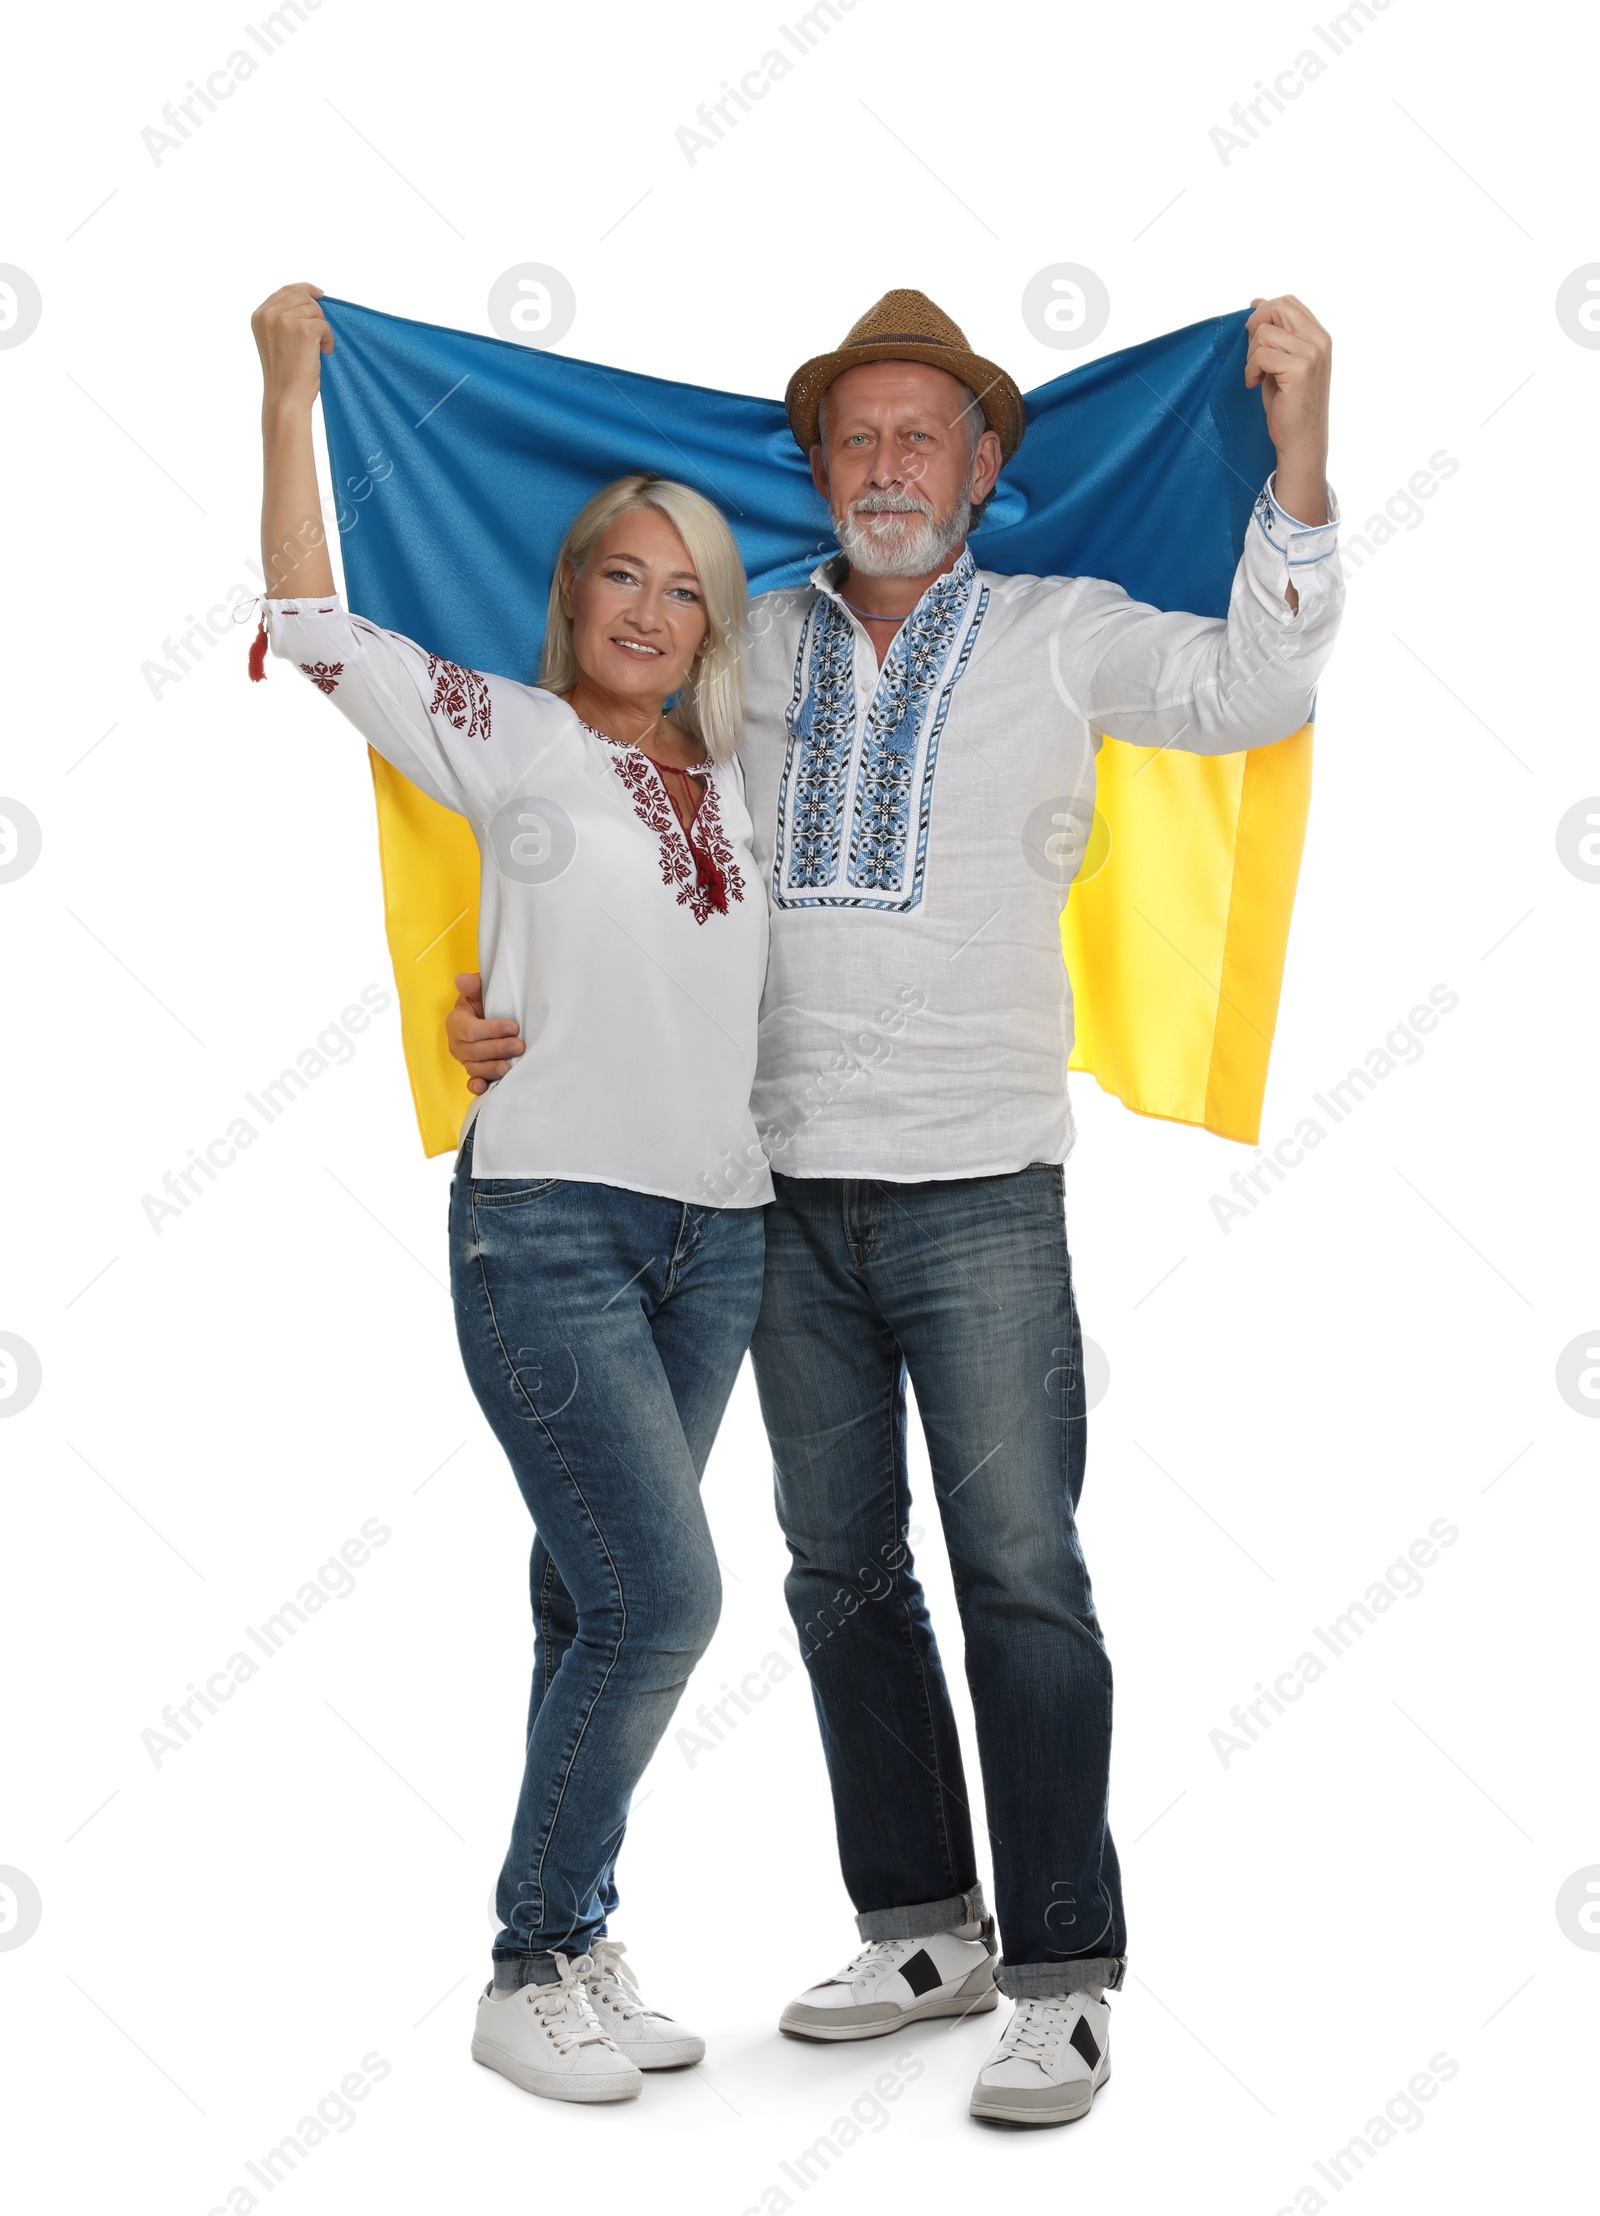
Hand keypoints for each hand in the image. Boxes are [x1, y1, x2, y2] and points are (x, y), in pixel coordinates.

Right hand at [252, 282, 333, 413]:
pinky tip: (324, 352)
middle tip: (318, 336)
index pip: (286, 290)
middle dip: (316, 313)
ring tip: (317, 349)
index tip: (319, 294)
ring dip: (322, 329)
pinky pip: (325, 325)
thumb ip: (282, 318)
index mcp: (259, 315)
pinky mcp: (303, 329)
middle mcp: (269, 314)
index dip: (305, 289)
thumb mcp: (274, 340)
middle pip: (303, 297)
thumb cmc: (285, 374)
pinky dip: (329, 339)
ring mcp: (285, 320)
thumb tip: (309, 299)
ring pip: (315, 310)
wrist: (286, 397)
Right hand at [446, 971, 523, 1094]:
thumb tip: (462, 979)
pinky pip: (473, 1082)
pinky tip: (486, 1087)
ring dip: (492, 1069)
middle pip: (474, 1051)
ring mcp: (465, 1060)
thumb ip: (473, 985)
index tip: (513, 1027)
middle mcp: (458, 1044)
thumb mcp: (479, 991)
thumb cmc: (484, 1003)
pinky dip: (478, 1086)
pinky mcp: (475, 1073)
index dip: (491, 1030)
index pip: (471, 1030)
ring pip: (475, 1068)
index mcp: (457, 1022)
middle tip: (518, 1046)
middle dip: (497, 1049)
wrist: (490, 1017)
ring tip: (510, 1067)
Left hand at [1245, 295, 1330, 523]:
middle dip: (1255, 328)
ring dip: (1251, 355)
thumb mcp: (1281, 362)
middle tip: (1252, 356)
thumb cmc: (1289, 404)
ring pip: (1264, 333)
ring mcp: (1312, 352)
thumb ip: (1275, 333)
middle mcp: (1319, 340)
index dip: (1264, 312)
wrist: (1301, 440)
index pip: (1288, 302)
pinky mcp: (1299, 368)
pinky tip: (1255, 384)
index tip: (1252, 334)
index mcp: (1319, 336)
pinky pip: (1261, 354)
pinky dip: (1251, 370)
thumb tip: (1256, 303)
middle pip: (1277, 308)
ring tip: (1257, 376)